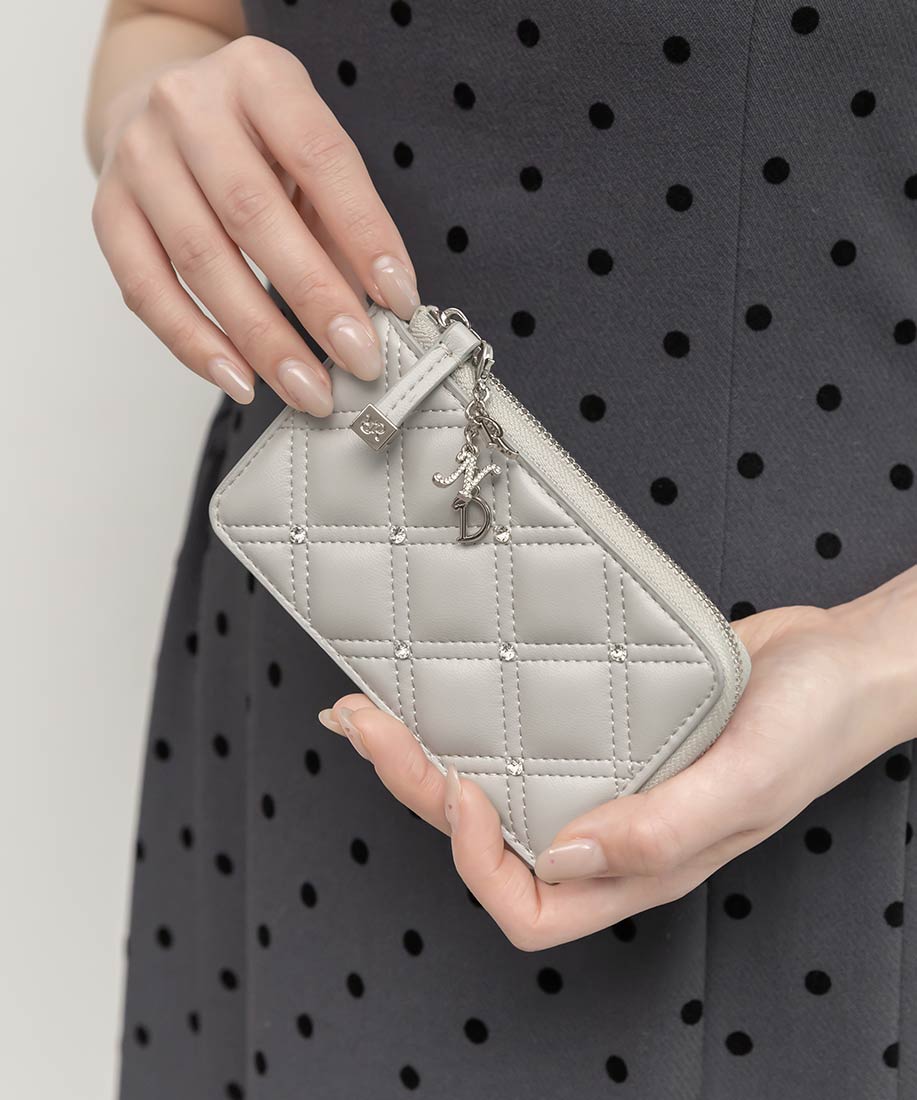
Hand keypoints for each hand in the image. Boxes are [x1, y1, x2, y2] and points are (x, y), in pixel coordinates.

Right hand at [92, 36, 418, 411]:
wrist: (163, 108)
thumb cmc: (255, 141)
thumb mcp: (308, 157)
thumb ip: (343, 223)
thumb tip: (382, 308)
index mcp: (258, 78)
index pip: (321, 159)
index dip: (366, 235)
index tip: (400, 300)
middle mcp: (188, 108)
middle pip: (254, 215)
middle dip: (315, 299)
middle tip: (359, 359)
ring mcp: (138, 159)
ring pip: (200, 261)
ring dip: (261, 338)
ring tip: (309, 388)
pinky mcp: (108, 211)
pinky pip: (147, 290)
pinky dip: (196, 344)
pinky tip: (241, 379)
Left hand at [320, 567, 916, 949]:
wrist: (840, 658)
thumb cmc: (813, 726)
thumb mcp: (748, 784)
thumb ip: (664, 831)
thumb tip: (568, 854)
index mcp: (641, 863)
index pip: (531, 905)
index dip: (478, 861)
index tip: (465, 790)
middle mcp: (611, 825)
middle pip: (490, 840)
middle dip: (418, 790)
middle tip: (368, 728)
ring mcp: (604, 773)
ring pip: (496, 782)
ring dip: (427, 751)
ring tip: (372, 708)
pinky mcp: (603, 724)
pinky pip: (525, 730)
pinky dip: (475, 711)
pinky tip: (444, 681)